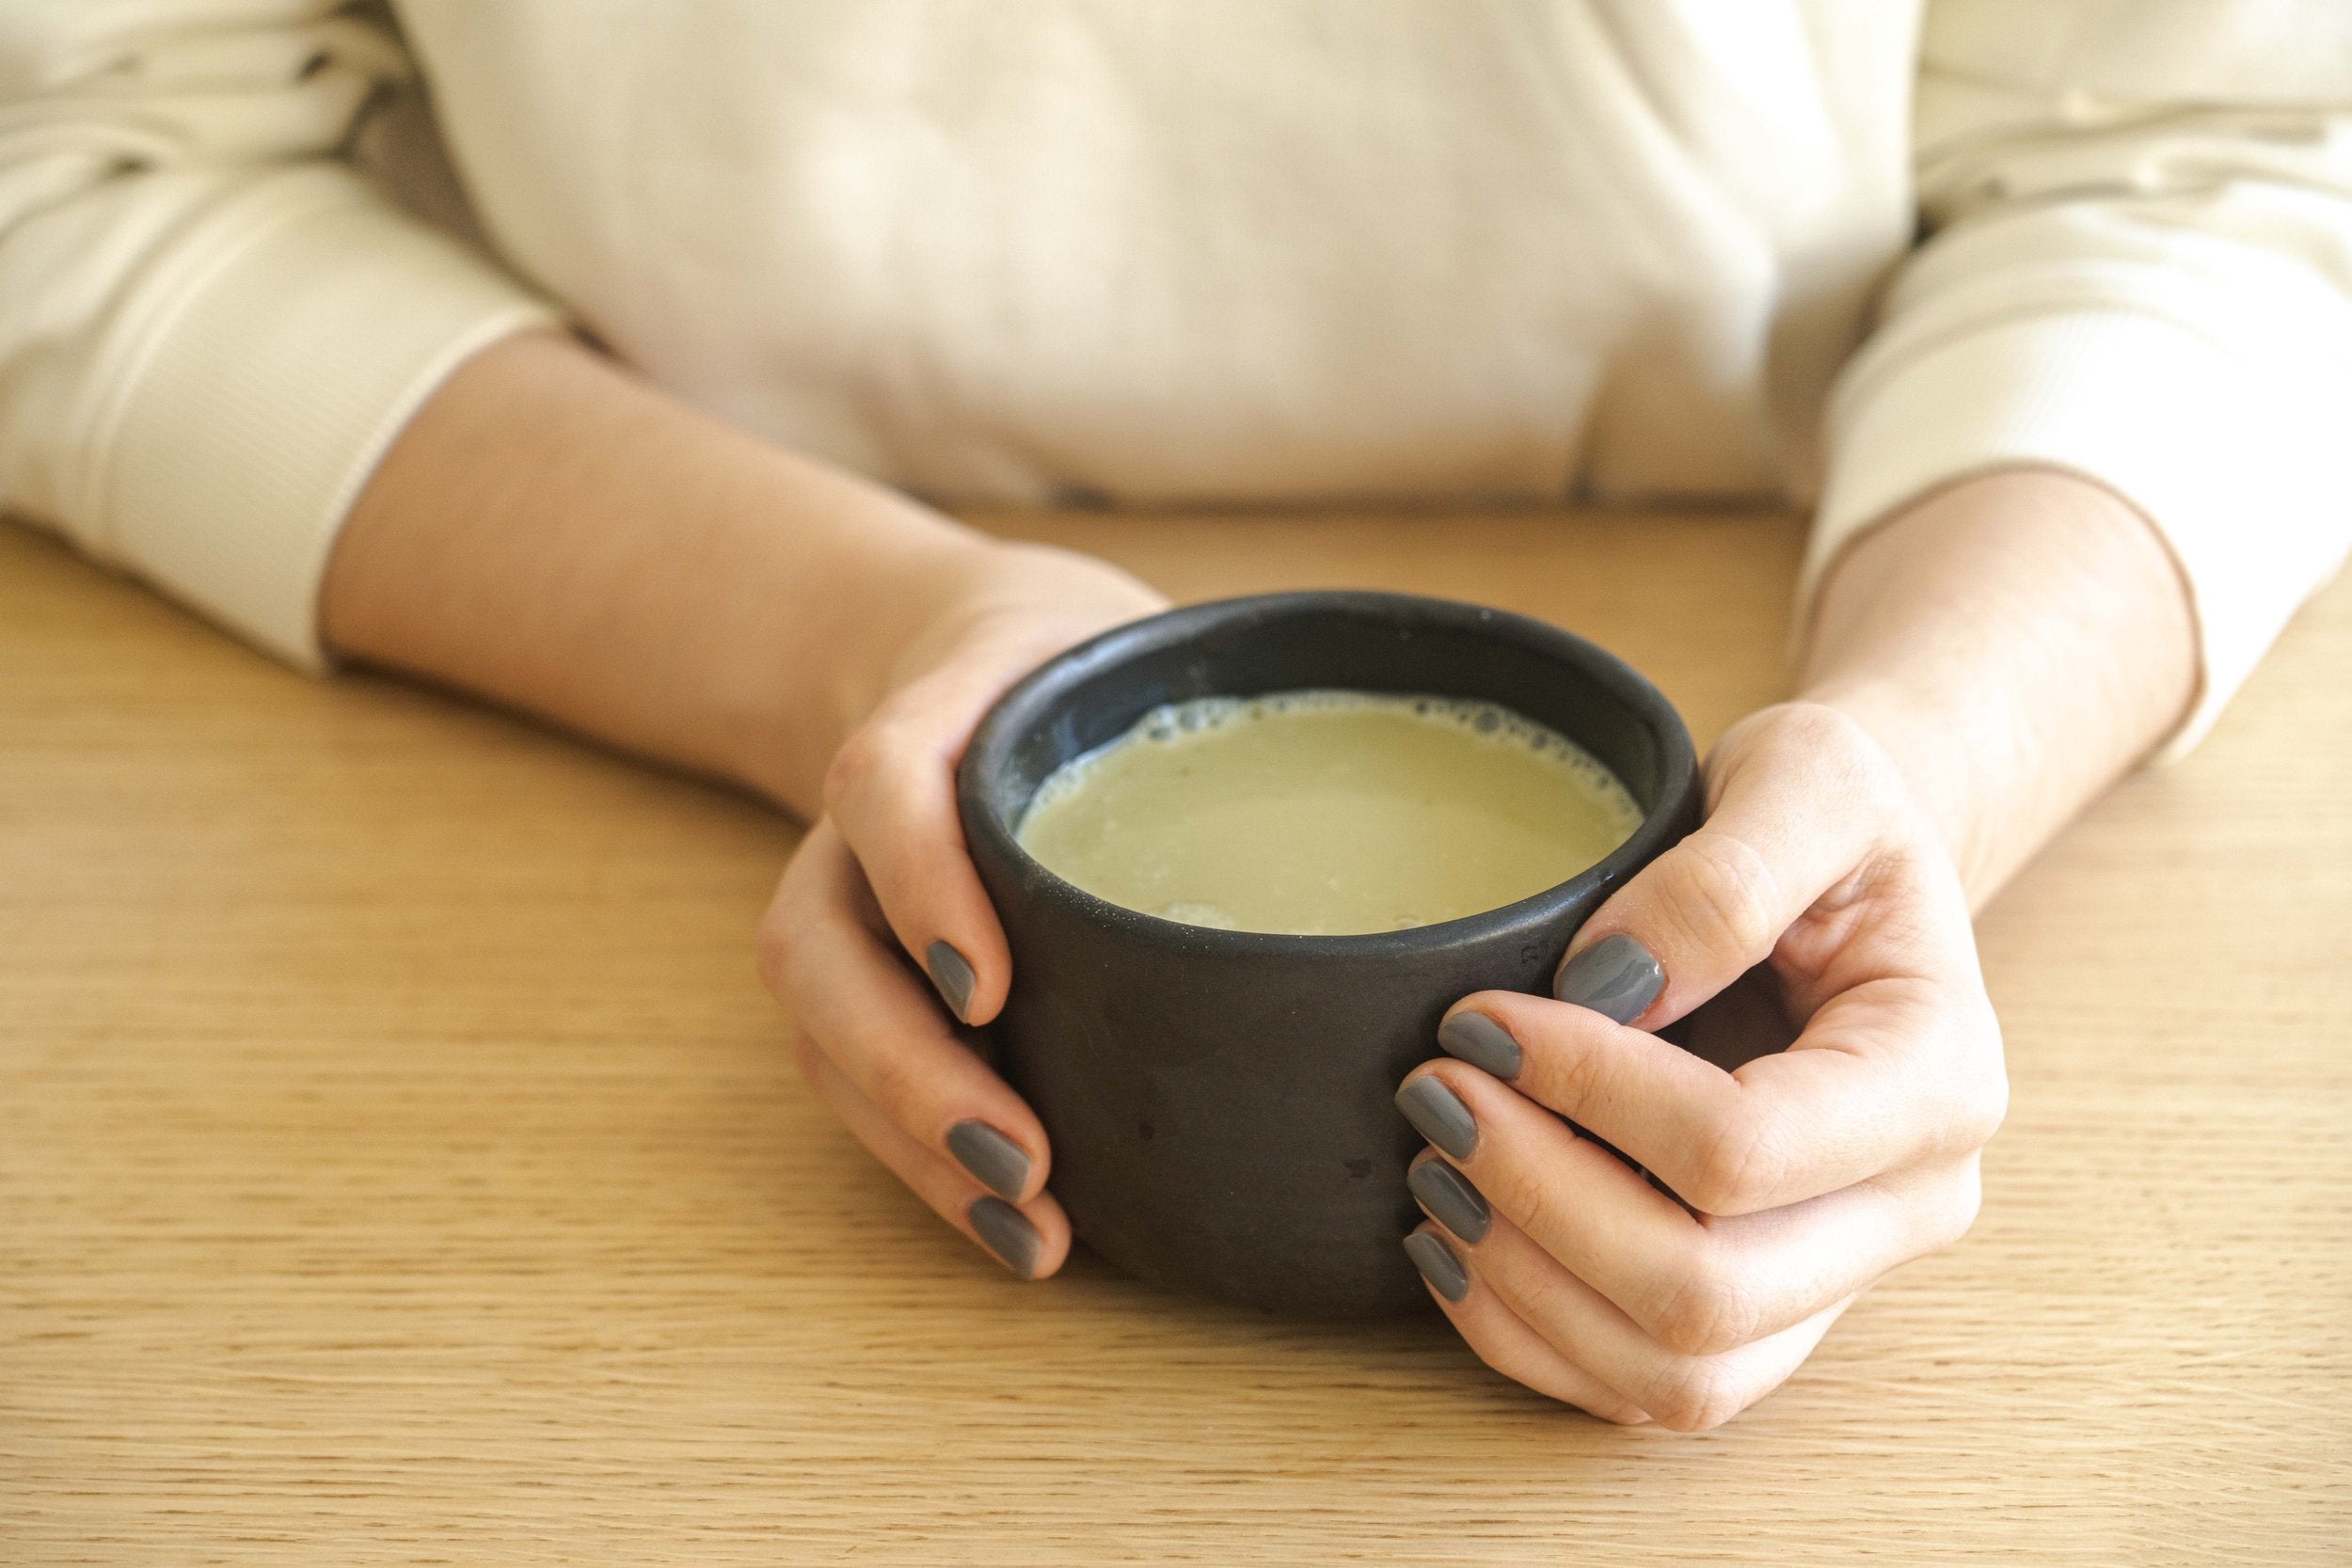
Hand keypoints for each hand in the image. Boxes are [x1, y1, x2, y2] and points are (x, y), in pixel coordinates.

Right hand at [756, 544, 1166, 1277]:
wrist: (984, 670)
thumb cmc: (1091, 681)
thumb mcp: (1148, 656)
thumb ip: (1234, 719)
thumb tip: (1421, 857)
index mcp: (932, 717)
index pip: (884, 785)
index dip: (922, 883)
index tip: (987, 988)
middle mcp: (858, 827)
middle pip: (818, 950)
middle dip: (911, 1069)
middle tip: (1024, 1161)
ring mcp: (846, 908)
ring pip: (821, 1032)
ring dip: (913, 1140)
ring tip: (1026, 1226)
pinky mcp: (864, 981)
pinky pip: (853, 1079)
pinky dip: (921, 1159)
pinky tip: (1010, 1219)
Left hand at [1395, 702, 2006, 1427]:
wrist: (1846, 881)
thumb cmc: (1834, 822)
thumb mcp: (1805, 779)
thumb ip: (1720, 877)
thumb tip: (1607, 986)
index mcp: (1937, 1080)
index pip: (1742, 1147)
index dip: (1587, 1092)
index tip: (1478, 1018)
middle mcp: (1907, 1209)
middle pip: (1706, 1293)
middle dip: (1539, 1203)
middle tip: (1433, 1097)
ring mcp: (1836, 1279)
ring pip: (1674, 1373)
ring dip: (1523, 1284)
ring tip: (1432, 1168)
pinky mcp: (1762, 1313)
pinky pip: (1642, 1390)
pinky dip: (1530, 1337)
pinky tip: (1453, 1247)